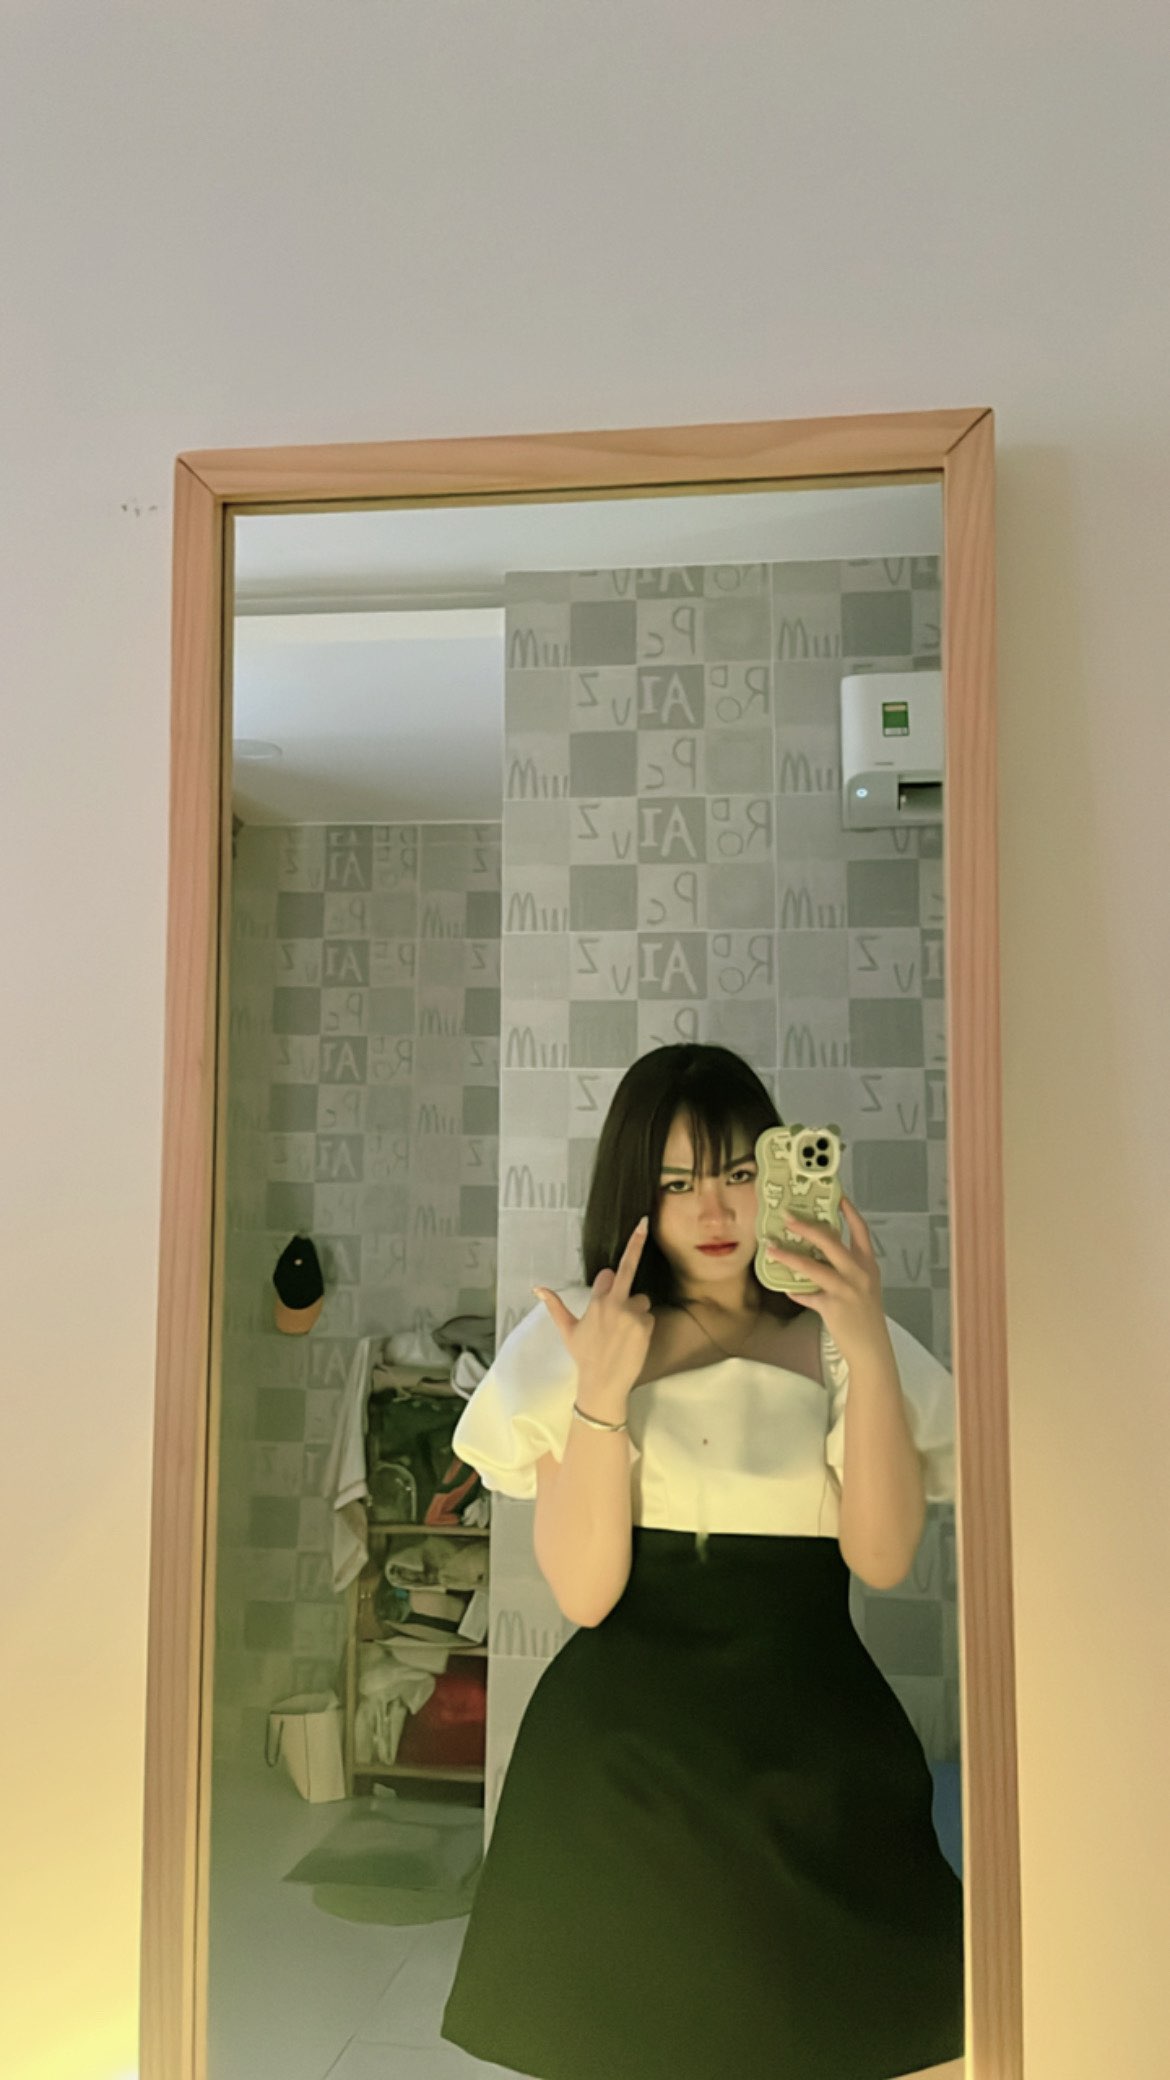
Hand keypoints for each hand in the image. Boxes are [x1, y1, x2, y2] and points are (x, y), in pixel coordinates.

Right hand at [533, 1217, 653, 1408]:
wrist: (604, 1383)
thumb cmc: (584, 1356)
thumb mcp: (567, 1330)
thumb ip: (555, 1306)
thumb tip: (537, 1288)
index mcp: (596, 1301)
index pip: (607, 1274)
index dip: (606, 1282)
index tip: (606, 1286)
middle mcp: (614, 1303)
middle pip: (627, 1270)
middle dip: (636, 1244)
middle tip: (644, 1223)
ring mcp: (632, 1313)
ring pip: (641, 1300)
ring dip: (636, 1311)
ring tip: (624, 1333)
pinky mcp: (646, 1324)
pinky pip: (649, 1316)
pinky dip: (643, 1326)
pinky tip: (632, 1341)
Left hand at [765, 1193, 890, 1367]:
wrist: (871, 1347)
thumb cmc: (866, 1315)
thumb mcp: (863, 1286)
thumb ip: (845, 1269)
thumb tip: (816, 1254)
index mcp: (868, 1264)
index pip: (860, 1230)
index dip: (848, 1210)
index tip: (837, 1194)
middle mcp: (858, 1272)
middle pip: (830, 1241)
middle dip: (806, 1227)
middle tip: (787, 1217)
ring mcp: (846, 1289)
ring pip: (812, 1266)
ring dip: (788, 1256)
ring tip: (771, 1248)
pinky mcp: (832, 1306)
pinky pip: (806, 1294)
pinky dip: (794, 1290)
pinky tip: (784, 1286)